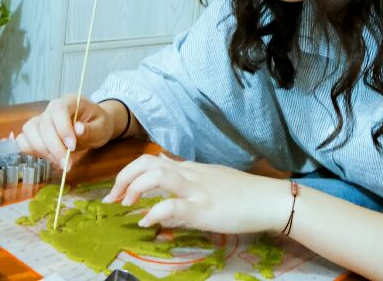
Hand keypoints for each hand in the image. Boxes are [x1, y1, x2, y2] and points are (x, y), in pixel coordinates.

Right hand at [17, 94, 115, 168]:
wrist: (95, 127)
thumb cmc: (99, 124)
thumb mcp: (102, 127)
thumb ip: (91, 129)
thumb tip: (78, 129)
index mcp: (69, 101)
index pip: (58, 110)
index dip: (63, 129)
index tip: (72, 147)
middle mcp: (51, 109)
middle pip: (43, 125)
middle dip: (54, 147)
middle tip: (67, 164)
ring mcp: (41, 120)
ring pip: (29, 132)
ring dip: (42, 151)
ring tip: (60, 162)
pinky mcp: (35, 133)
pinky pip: (23, 141)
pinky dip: (32, 152)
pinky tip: (49, 158)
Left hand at [102, 154, 292, 233]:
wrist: (269, 199)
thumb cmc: (243, 194)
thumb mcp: (210, 182)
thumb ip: (185, 183)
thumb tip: (162, 187)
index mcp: (190, 169)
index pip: (152, 160)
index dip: (129, 173)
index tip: (118, 192)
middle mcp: (189, 174)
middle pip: (147, 163)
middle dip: (123, 178)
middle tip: (113, 199)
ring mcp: (196, 190)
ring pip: (157, 175)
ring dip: (134, 188)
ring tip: (126, 205)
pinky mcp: (204, 208)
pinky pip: (174, 206)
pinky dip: (155, 212)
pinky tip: (147, 222)